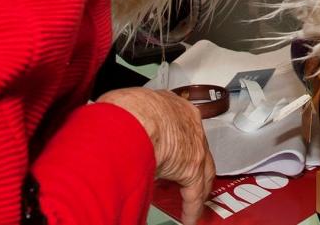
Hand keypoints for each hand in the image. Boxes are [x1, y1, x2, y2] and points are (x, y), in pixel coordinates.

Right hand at [98, 87, 215, 224]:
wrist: (133, 117)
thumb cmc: (125, 109)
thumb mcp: (131, 109)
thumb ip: (133, 124)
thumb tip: (116, 136)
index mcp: (173, 106)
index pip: (182, 126)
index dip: (179, 142)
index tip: (174, 151)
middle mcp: (189, 123)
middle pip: (198, 148)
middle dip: (193, 165)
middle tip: (185, 179)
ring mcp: (194, 146)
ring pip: (202, 172)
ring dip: (195, 187)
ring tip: (190, 201)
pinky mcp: (190, 169)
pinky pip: (194, 194)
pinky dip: (191, 208)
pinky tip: (189, 218)